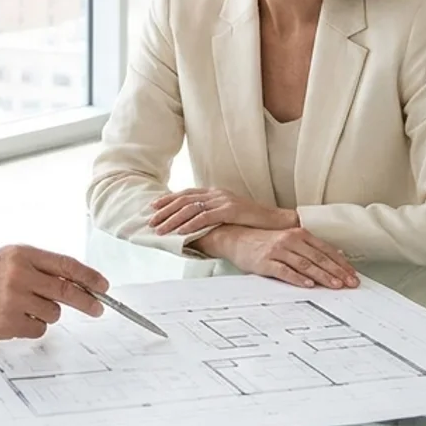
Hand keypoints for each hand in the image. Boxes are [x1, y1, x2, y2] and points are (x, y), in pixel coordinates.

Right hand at [0, 245, 108, 340]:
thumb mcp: (8, 258)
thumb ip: (39, 266)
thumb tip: (74, 280)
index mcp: (22, 255)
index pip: (66, 265)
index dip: (89, 276)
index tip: (102, 285)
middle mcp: (20, 275)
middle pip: (67, 290)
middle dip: (87, 300)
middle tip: (98, 307)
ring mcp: (14, 300)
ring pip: (53, 313)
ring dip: (47, 313)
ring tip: (25, 307)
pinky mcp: (9, 322)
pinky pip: (38, 329)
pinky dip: (33, 327)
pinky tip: (15, 319)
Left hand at [149, 188, 294, 235]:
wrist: (274, 221)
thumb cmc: (250, 221)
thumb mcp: (227, 213)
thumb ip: (211, 214)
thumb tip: (192, 223)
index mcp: (214, 193)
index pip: (186, 194)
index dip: (168, 200)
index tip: (153, 207)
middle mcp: (216, 193)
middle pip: (184, 200)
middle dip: (165, 211)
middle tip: (151, 221)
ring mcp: (222, 200)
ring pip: (191, 209)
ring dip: (173, 220)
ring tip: (161, 229)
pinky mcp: (230, 210)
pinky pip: (205, 217)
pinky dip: (191, 224)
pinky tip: (181, 232)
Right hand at [193, 226, 357, 289]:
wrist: (236, 239)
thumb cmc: (264, 242)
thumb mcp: (290, 240)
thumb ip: (311, 247)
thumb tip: (337, 254)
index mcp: (299, 234)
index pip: (326, 250)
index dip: (341, 263)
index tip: (353, 275)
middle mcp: (290, 240)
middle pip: (319, 258)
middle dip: (337, 272)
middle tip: (350, 283)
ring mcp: (278, 250)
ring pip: (305, 264)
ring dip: (322, 276)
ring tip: (335, 286)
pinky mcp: (266, 262)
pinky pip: (285, 271)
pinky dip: (298, 278)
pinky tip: (308, 284)